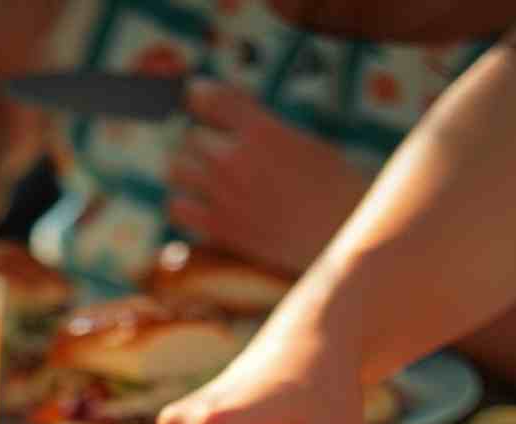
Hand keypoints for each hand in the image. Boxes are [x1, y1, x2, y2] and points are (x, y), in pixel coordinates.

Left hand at [166, 80, 368, 274]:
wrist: (339, 234)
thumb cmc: (333, 188)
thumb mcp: (303, 140)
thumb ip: (263, 128)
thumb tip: (238, 121)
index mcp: (260, 129)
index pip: (209, 97)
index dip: (199, 96)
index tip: (197, 99)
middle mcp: (236, 158)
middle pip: (190, 136)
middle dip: (201, 143)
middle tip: (212, 152)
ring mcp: (223, 194)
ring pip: (176, 169)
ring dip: (186, 171)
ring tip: (200, 178)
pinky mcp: (219, 228)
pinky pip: (177, 208)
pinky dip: (182, 205)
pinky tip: (197, 207)